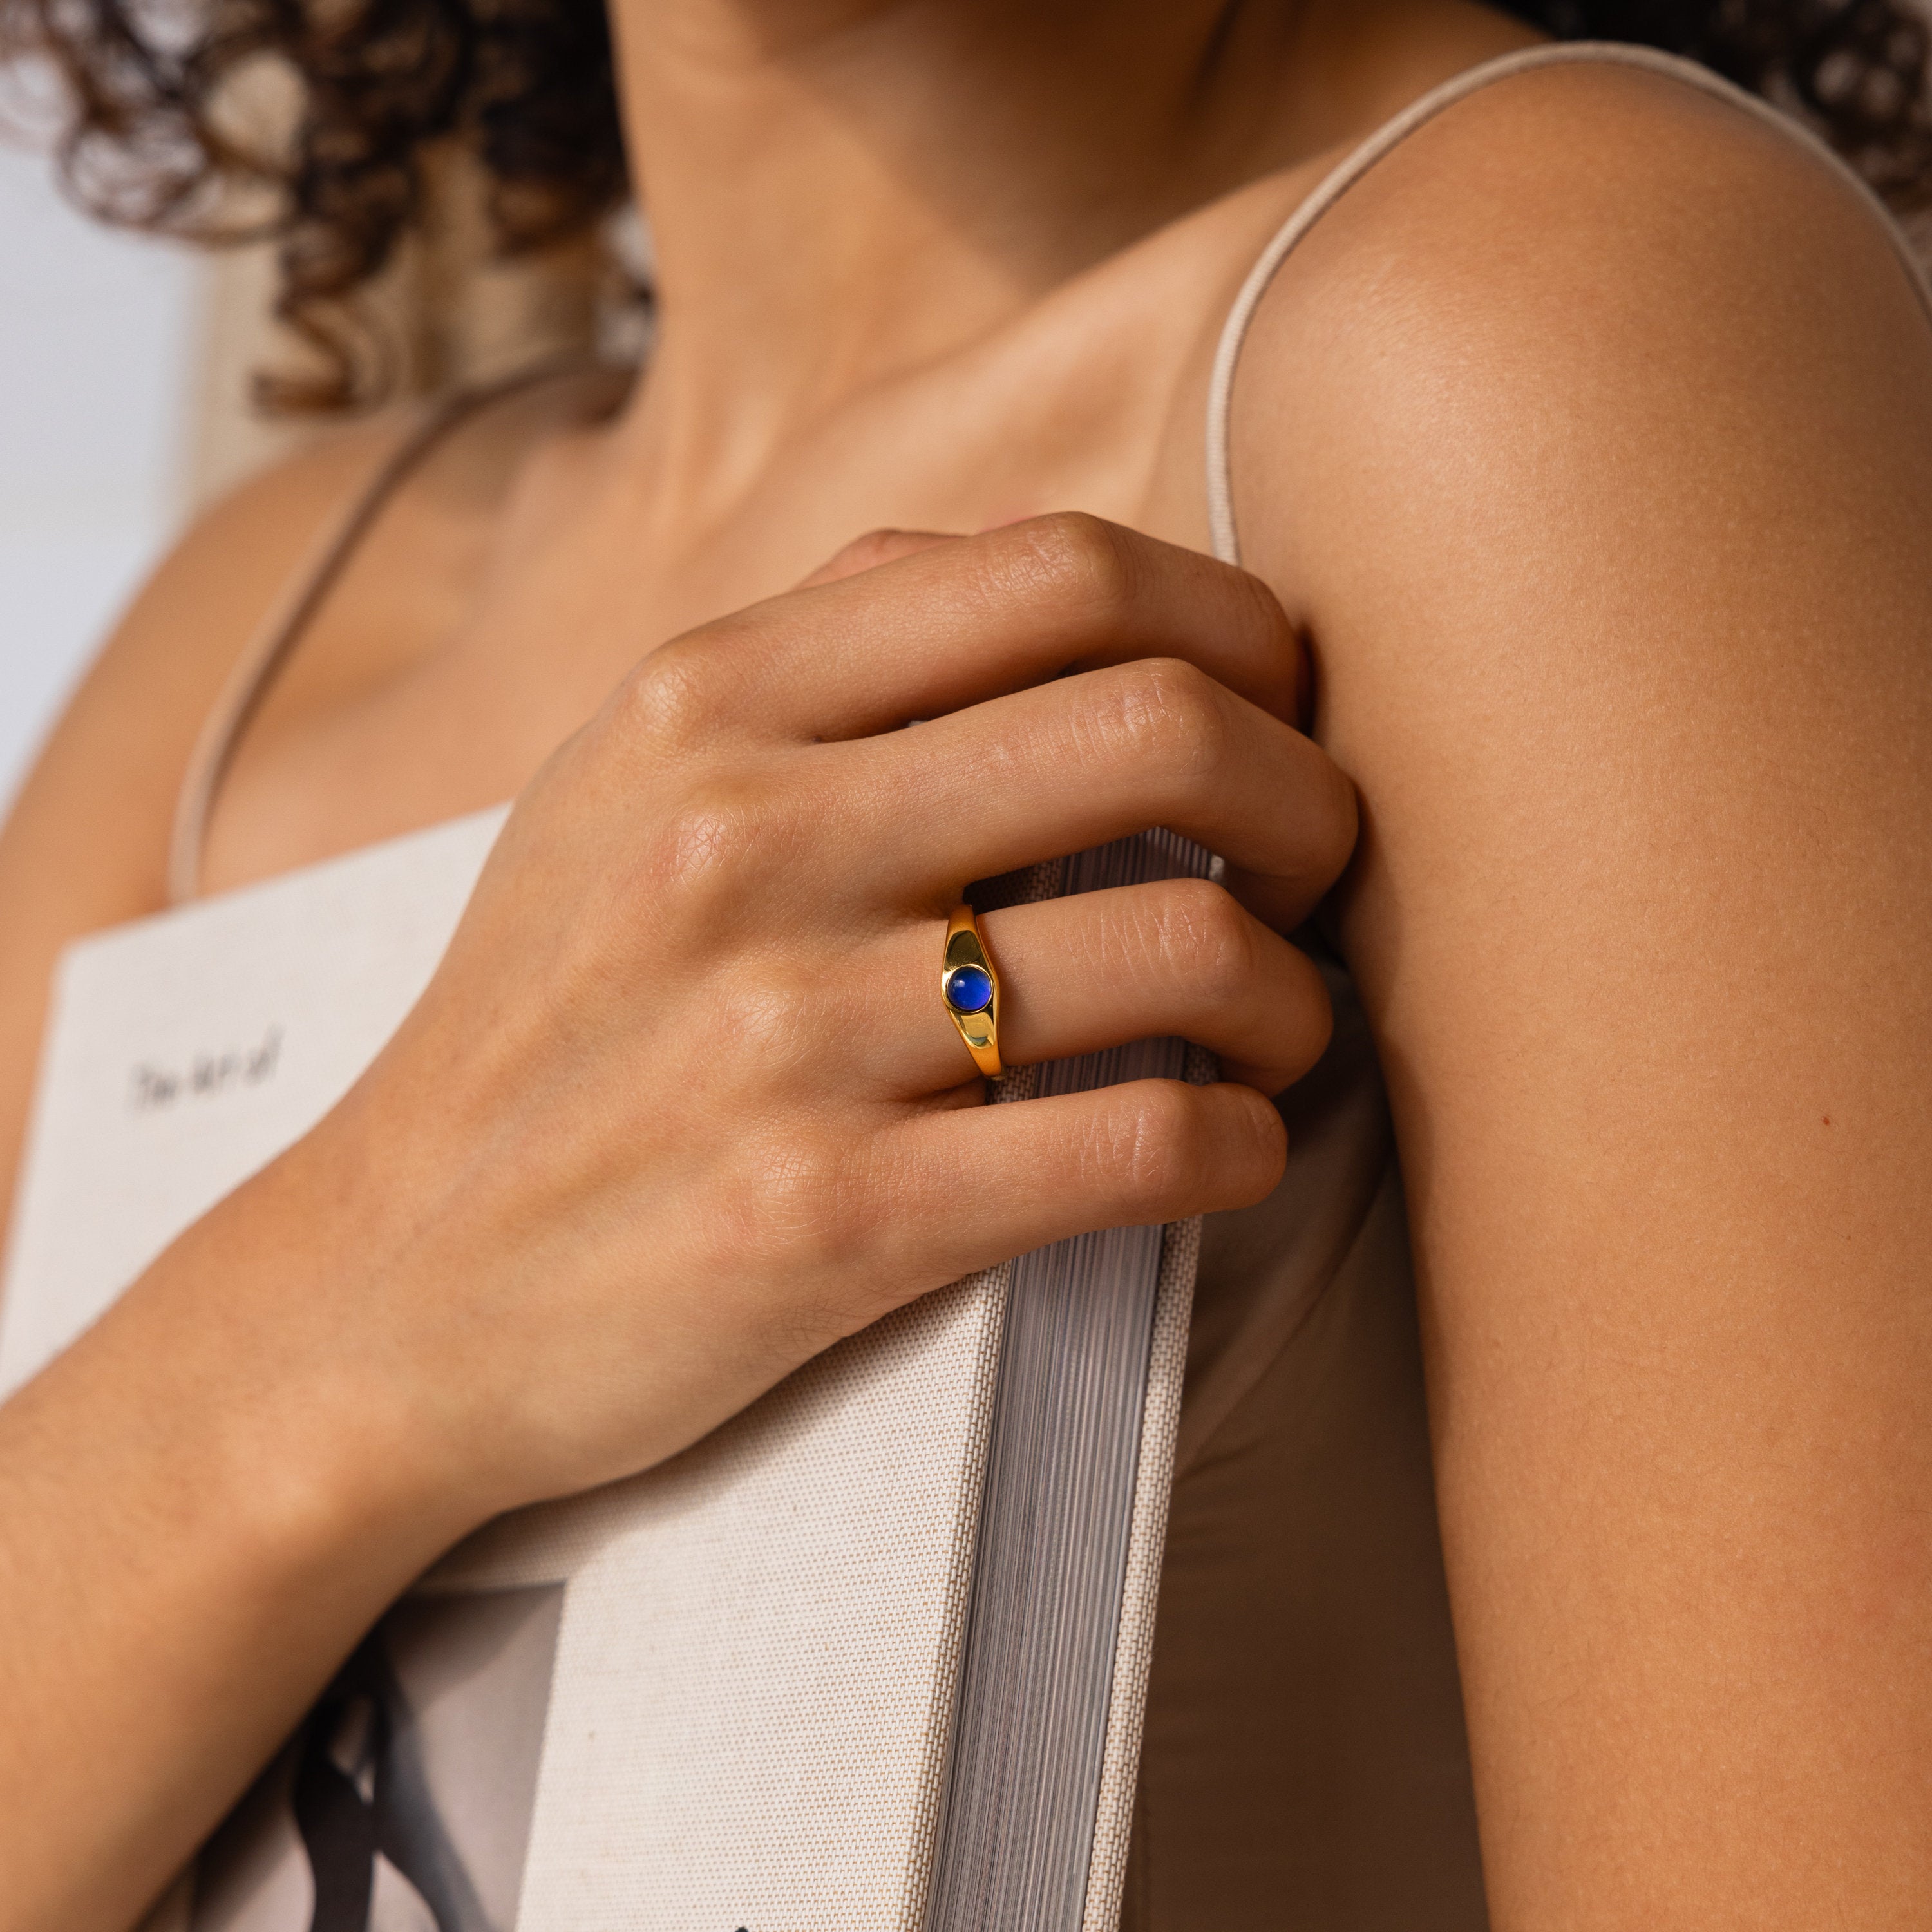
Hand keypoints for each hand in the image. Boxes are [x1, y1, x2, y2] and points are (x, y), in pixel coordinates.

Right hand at [248, 514, 1356, 1528]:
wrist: (385, 1288)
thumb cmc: (548, 1024)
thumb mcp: (621, 793)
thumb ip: (820, 667)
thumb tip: (1069, 589)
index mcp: (704, 701)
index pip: (1056, 571)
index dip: (1231, 619)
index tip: (1277, 700)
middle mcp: (741, 840)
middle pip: (1157, 730)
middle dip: (1307, 795)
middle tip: (1322, 863)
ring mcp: (780, 1037)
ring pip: (1184, 953)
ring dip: (1294, 993)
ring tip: (1284, 1024)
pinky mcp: (823, 1222)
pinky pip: (1138, 1148)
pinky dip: (1240, 1141)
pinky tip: (1230, 1144)